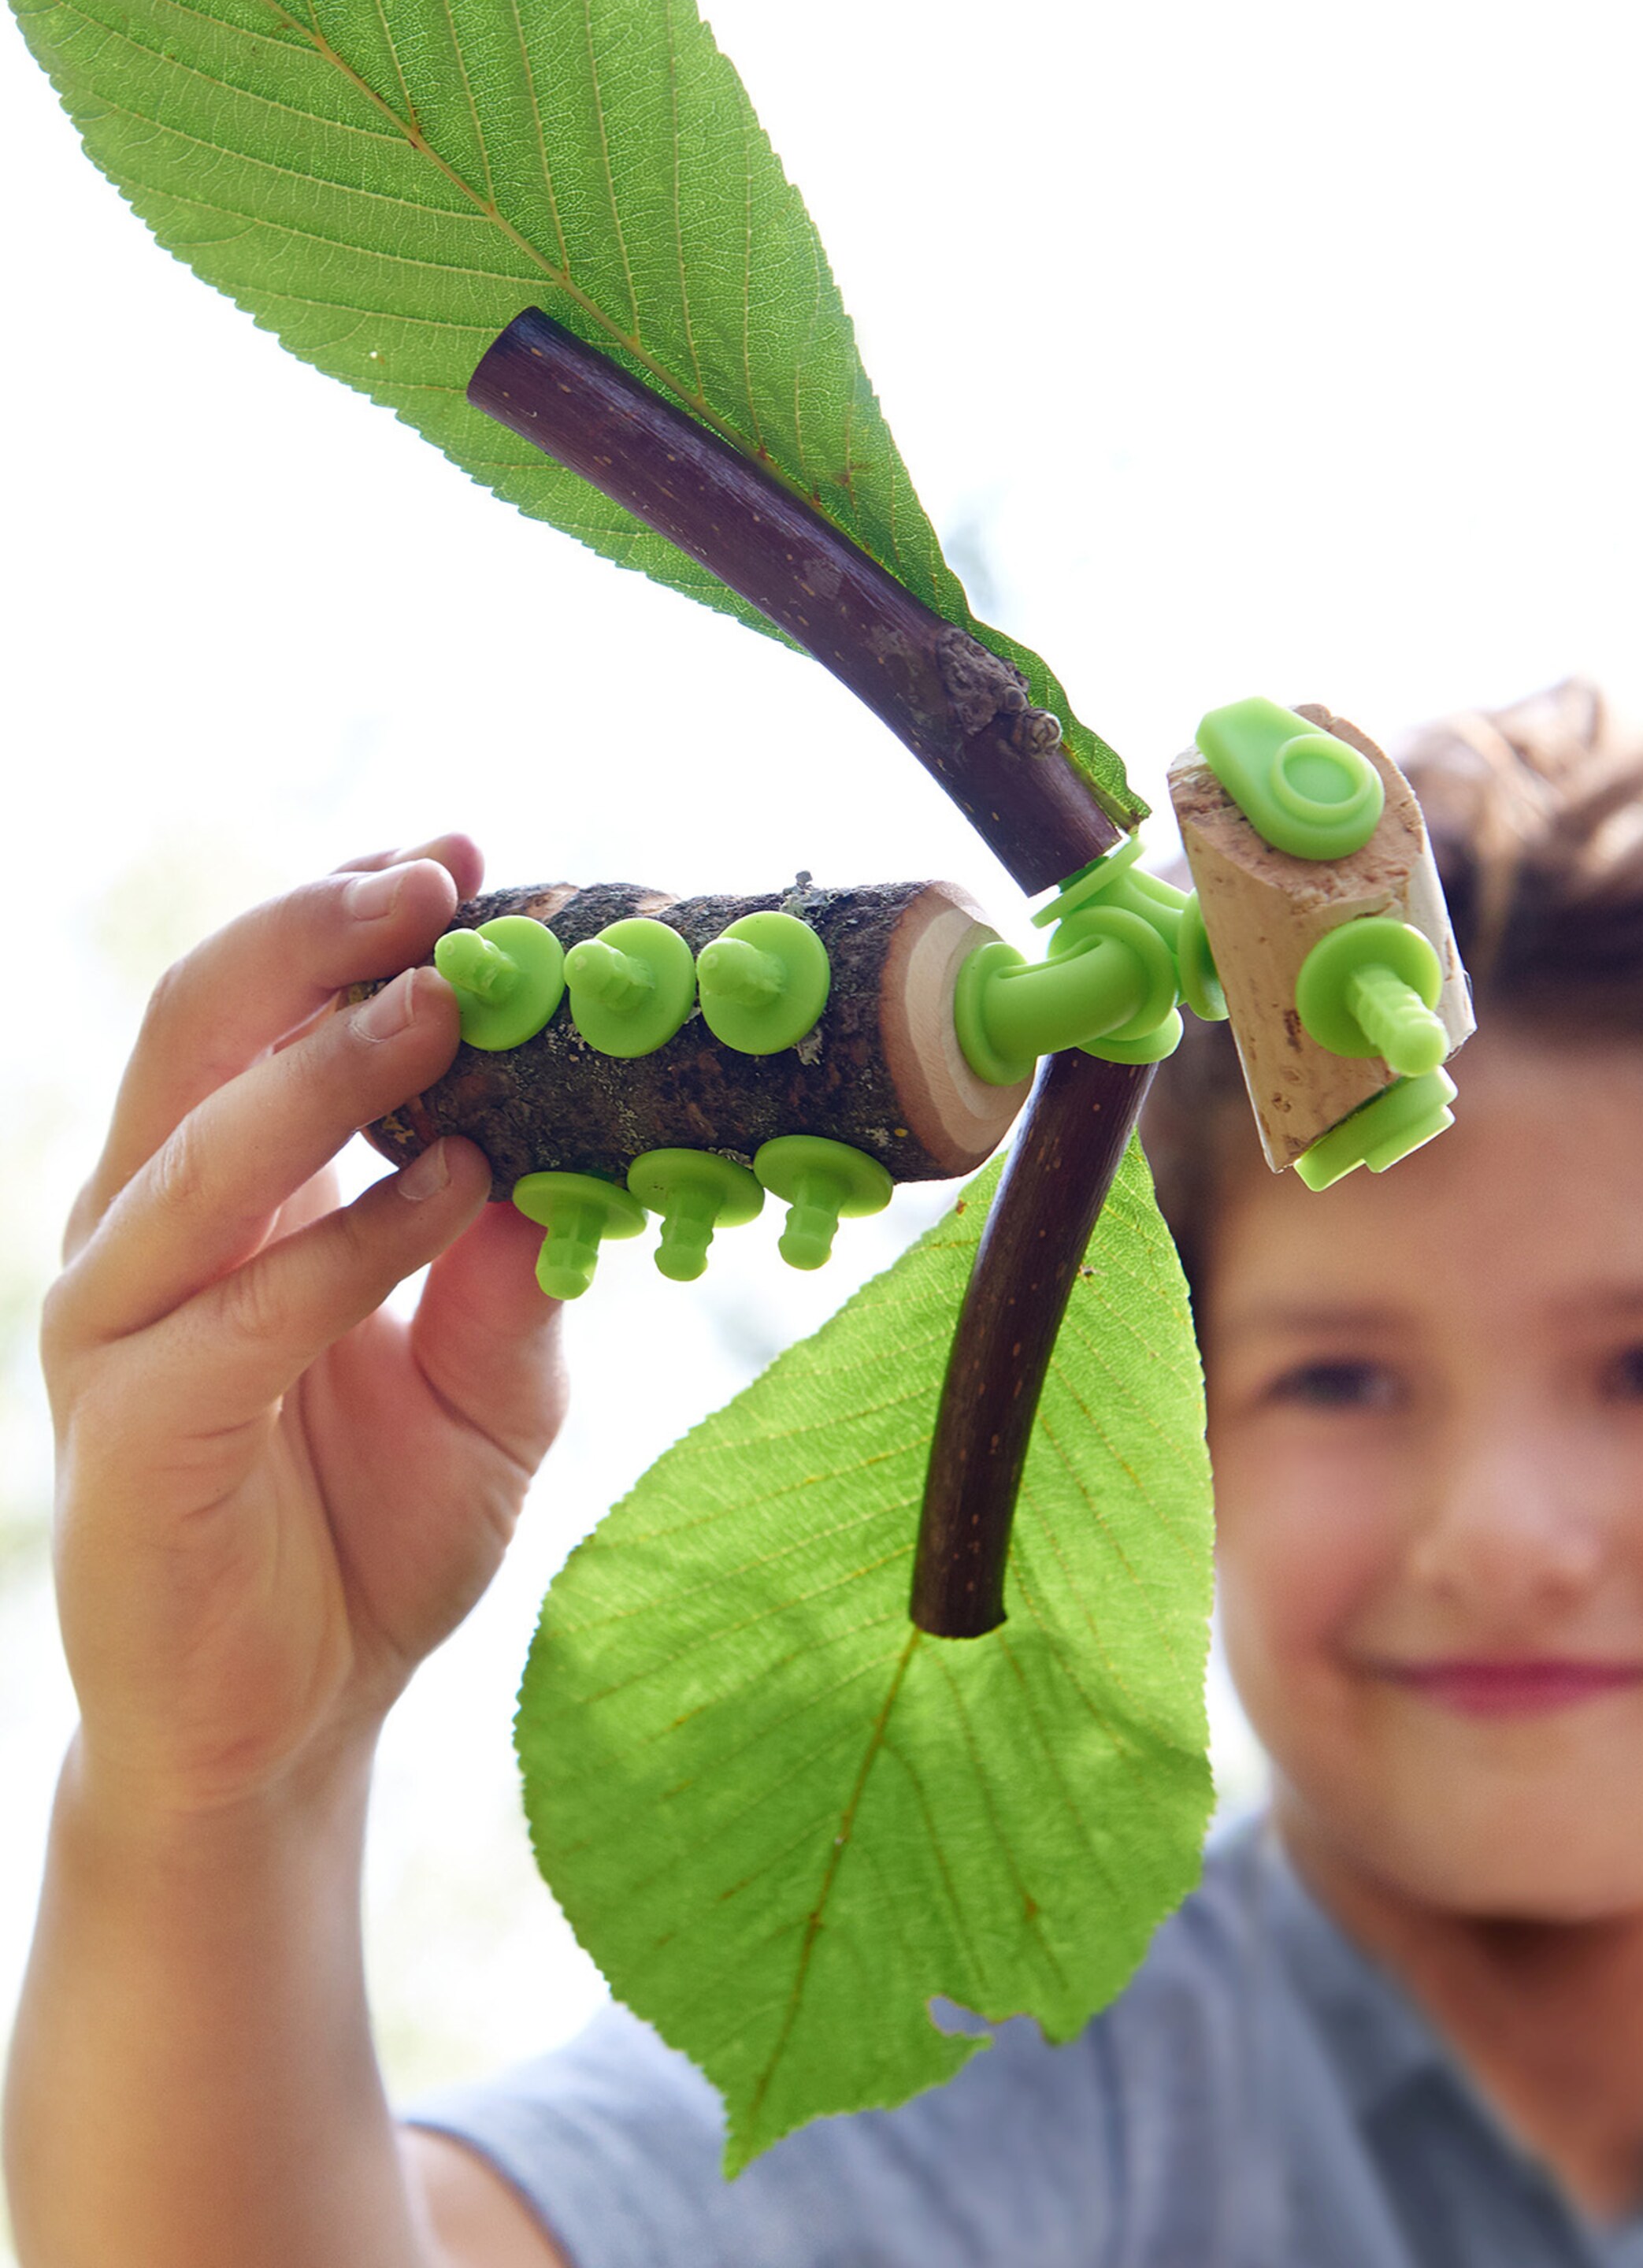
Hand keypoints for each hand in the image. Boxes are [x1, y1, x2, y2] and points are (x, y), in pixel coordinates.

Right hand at [41, 838, 565, 1815]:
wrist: (284, 1727)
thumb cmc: (369, 1535)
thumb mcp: (486, 1381)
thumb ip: (513, 1263)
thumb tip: (580, 1141)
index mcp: (218, 1195)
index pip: (256, 1009)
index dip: (347, 920)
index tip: (468, 856)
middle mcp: (145, 1233)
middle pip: (195, 1025)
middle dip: (315, 934)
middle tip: (440, 879)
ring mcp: (121, 1327)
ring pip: (203, 1145)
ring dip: (330, 1059)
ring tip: (449, 999)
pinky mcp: (134, 1429)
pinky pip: (246, 1305)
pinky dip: (353, 1236)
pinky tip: (457, 1189)